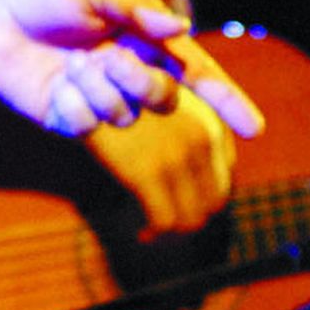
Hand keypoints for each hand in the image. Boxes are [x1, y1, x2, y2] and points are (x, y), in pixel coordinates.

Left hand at [0, 0, 264, 139]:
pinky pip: (86, 126)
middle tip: (106, 57)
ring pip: (125, 116)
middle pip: (163, 98)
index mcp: (139, 35)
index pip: (193, 70)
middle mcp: (124, 68)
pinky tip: (53, 83)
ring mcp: (96, 94)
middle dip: (143, 83)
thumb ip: (136, 11)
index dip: (223, 98)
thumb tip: (180, 29)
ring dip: (101, 89)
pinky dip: (73, 104)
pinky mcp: (66, 114)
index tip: (252, 129)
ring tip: (69, 61)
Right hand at [85, 90, 236, 237]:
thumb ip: (184, 128)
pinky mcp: (145, 173)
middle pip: (212, 201)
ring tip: (153, 231)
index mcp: (210, 124)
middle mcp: (202, 139)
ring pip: (191, 216)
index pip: (222, 178)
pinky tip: (140, 233)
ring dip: (174, 227)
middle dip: (191, 216)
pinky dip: (153, 232)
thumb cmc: (119, 85)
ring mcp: (175, 157)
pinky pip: (162, 219)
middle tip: (167, 223)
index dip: (205, 197)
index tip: (182, 203)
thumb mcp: (163, 99)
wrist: (86, 77)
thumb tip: (205, 165)